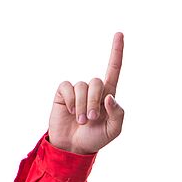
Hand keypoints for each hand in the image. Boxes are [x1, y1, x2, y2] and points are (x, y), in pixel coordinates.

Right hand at [48, 32, 124, 154]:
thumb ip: (118, 113)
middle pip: (97, 81)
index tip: (119, 33)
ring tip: (81, 120)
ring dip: (82, 106)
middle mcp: (93, 89)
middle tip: (91, 119)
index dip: (116, 52)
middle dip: (94, 101)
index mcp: (108, 95)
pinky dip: (70, 101)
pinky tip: (69, 112)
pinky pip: (67, 87)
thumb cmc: (95, 138)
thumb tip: (110, 97)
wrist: (74, 147)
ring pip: (82, 86)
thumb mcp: (114, 130)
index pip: (114, 69)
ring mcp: (77, 90)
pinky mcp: (62, 93)